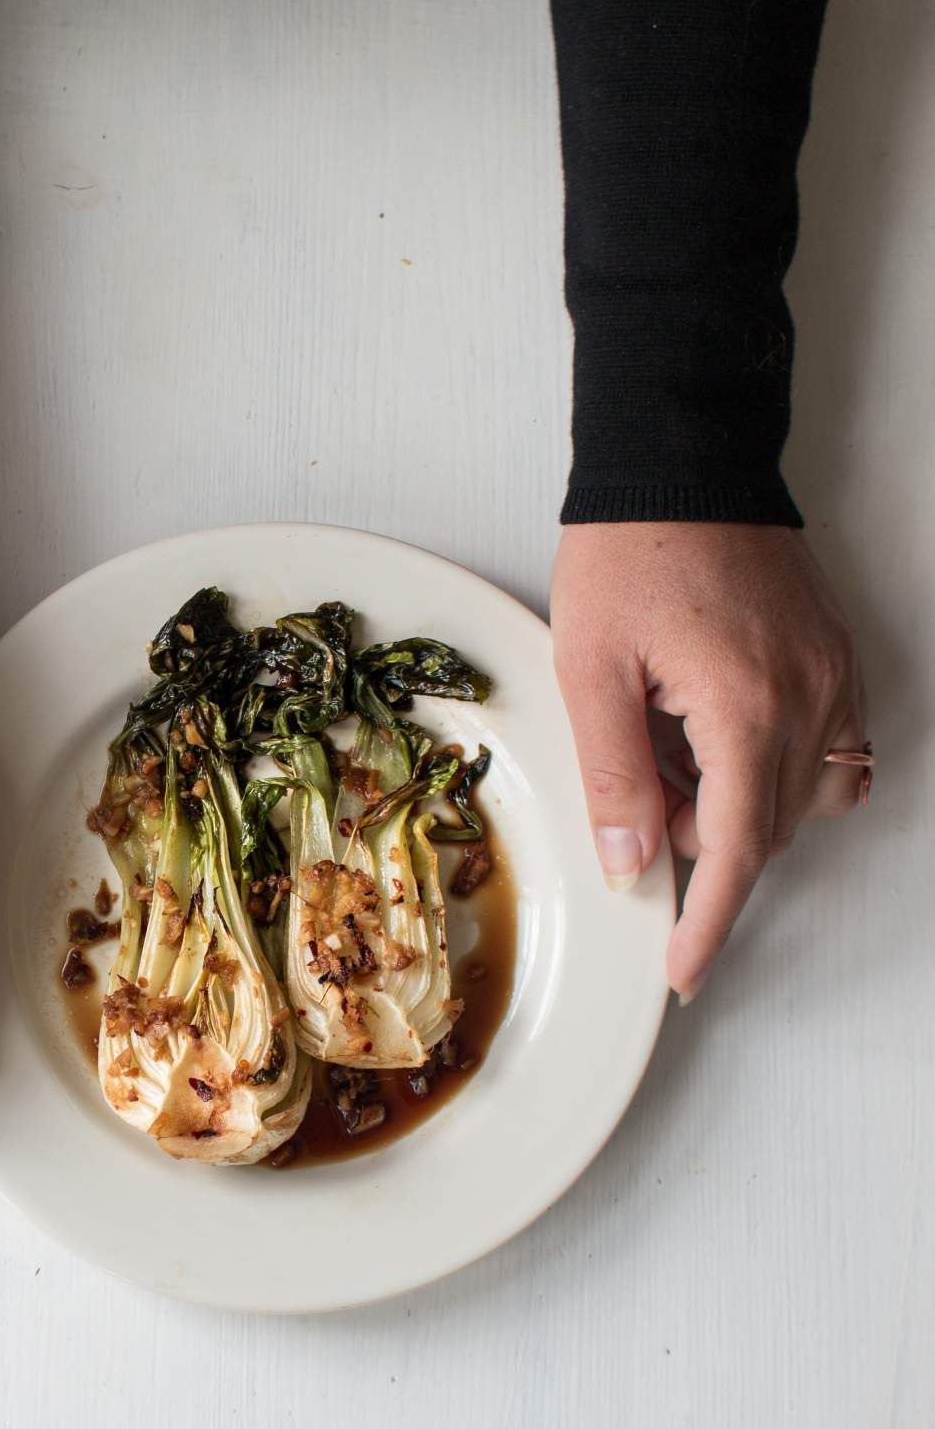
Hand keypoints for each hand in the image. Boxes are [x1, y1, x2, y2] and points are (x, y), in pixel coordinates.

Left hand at [550, 523, 867, 1000]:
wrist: (681, 459)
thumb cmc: (628, 548)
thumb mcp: (592, 666)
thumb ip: (614, 774)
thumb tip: (633, 861)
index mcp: (744, 705)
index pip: (737, 849)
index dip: (709, 921)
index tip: (683, 970)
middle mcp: (807, 696)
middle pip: (766, 829)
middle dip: (701, 835)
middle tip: (641, 778)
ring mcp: (833, 675)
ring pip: (803, 797)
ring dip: (739, 803)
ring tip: (675, 745)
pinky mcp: (837, 656)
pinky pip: (829, 748)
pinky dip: (776, 767)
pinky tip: (718, 730)